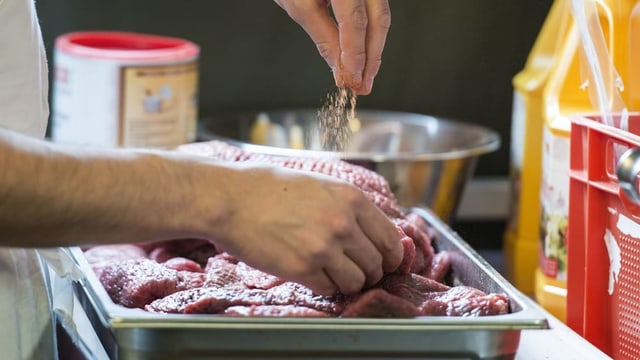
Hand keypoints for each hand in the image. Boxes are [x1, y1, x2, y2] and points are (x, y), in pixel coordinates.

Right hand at [210, 164, 402, 295]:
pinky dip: (323, 286)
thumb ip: (347, 205)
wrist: (230, 198)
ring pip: (356, 282)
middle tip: (354, 270)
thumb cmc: (268, 187)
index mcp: (351, 199)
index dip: (390, 256)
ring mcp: (324, 248)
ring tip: (330, 273)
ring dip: (346, 282)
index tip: (385, 263)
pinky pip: (328, 289)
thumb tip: (369, 229)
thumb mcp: (318, 184)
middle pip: (376, 264)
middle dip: (368, 271)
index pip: (390, 239)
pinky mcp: (302, 269)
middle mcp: (343, 224)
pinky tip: (309, 272)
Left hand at [275, 0, 390, 94]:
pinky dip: (370, 36)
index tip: (352, 78)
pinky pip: (375, 11)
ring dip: (374, 50)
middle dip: (372, 57)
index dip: (355, 53)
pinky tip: (365, 56)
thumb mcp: (300, 5)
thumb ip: (323, 36)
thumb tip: (340, 68)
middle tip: (363, 85)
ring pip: (381, 17)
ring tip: (364, 77)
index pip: (354, 20)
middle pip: (378, 19)